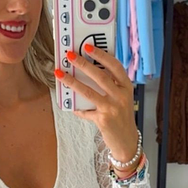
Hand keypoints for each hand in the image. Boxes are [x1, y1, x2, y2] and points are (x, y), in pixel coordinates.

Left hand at [54, 43, 137, 162]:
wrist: (127, 141)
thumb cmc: (121, 116)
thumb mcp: (121, 98)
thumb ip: (110, 86)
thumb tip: (88, 71)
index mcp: (126, 87)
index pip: (115, 66)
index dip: (101, 55)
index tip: (88, 46)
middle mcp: (121, 96)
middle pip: (100, 76)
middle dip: (83, 64)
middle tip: (70, 56)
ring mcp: (112, 108)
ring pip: (88, 91)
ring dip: (72, 82)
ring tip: (60, 74)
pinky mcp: (103, 120)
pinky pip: (85, 111)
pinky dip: (76, 108)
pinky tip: (70, 105)